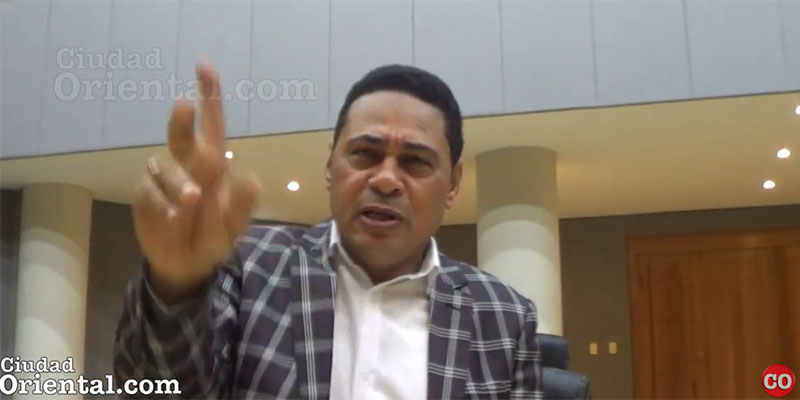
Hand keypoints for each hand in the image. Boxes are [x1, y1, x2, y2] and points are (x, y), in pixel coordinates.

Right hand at [133, 62, 261, 302]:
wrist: (188, 265)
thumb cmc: (214, 236)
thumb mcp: (236, 226)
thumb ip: (244, 205)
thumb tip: (251, 177)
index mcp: (214, 165)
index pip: (214, 125)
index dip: (210, 96)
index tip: (204, 66)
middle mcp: (187, 165)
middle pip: (182, 136)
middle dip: (182, 120)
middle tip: (184, 105)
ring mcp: (164, 180)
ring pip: (166, 167)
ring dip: (179, 182)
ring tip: (192, 202)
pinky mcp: (146, 196)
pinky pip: (150, 192)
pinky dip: (162, 205)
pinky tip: (171, 218)